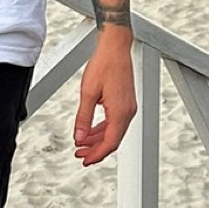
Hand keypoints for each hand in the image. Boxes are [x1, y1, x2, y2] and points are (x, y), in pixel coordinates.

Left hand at [73, 31, 135, 164]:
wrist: (115, 47)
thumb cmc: (104, 64)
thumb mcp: (88, 93)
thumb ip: (83, 118)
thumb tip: (80, 137)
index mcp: (120, 112)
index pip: (110, 143)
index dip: (97, 154)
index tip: (85, 160)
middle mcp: (128, 112)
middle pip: (113, 140)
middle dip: (96, 150)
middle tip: (80, 155)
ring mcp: (128, 107)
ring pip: (113, 132)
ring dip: (98, 140)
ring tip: (82, 144)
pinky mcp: (125, 102)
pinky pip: (114, 122)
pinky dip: (102, 129)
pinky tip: (91, 130)